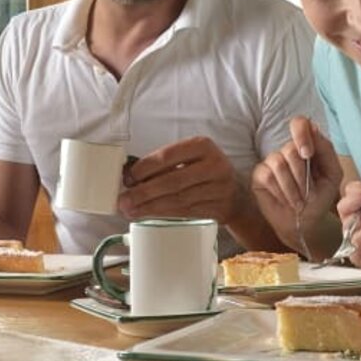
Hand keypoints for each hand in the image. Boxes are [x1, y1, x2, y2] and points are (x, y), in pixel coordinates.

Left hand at [119, 136, 246, 225]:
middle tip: (124, 200)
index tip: (128, 178)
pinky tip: (148, 215)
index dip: (144, 168)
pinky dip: (163, 215)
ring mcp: (219, 188)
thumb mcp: (190, 158)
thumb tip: (129, 176)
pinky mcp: (218, 208)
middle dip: (144, 193)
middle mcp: (214, 165)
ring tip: (131, 210)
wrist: (235, 194)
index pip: (167, 156)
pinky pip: (185, 212)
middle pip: (172, 181)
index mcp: (203, 146)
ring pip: (177, 200)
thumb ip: (163, 163)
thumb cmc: (204, 172)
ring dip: (150, 207)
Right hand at [251, 117, 340, 248]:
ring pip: (278, 163)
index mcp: (307, 145)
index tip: (307, 154)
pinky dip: (280, 192)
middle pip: (290, 149)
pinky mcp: (259, 175)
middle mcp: (288, 150)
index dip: (302, 134)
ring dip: (292, 188)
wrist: (304, 222)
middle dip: (302, 176)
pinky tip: (285, 200)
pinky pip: (267, 176)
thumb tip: (313, 128)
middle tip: (307, 193)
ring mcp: (272, 161)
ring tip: (298, 201)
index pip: (300, 124)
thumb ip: (325, 149)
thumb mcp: (332, 174)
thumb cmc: (319, 198)